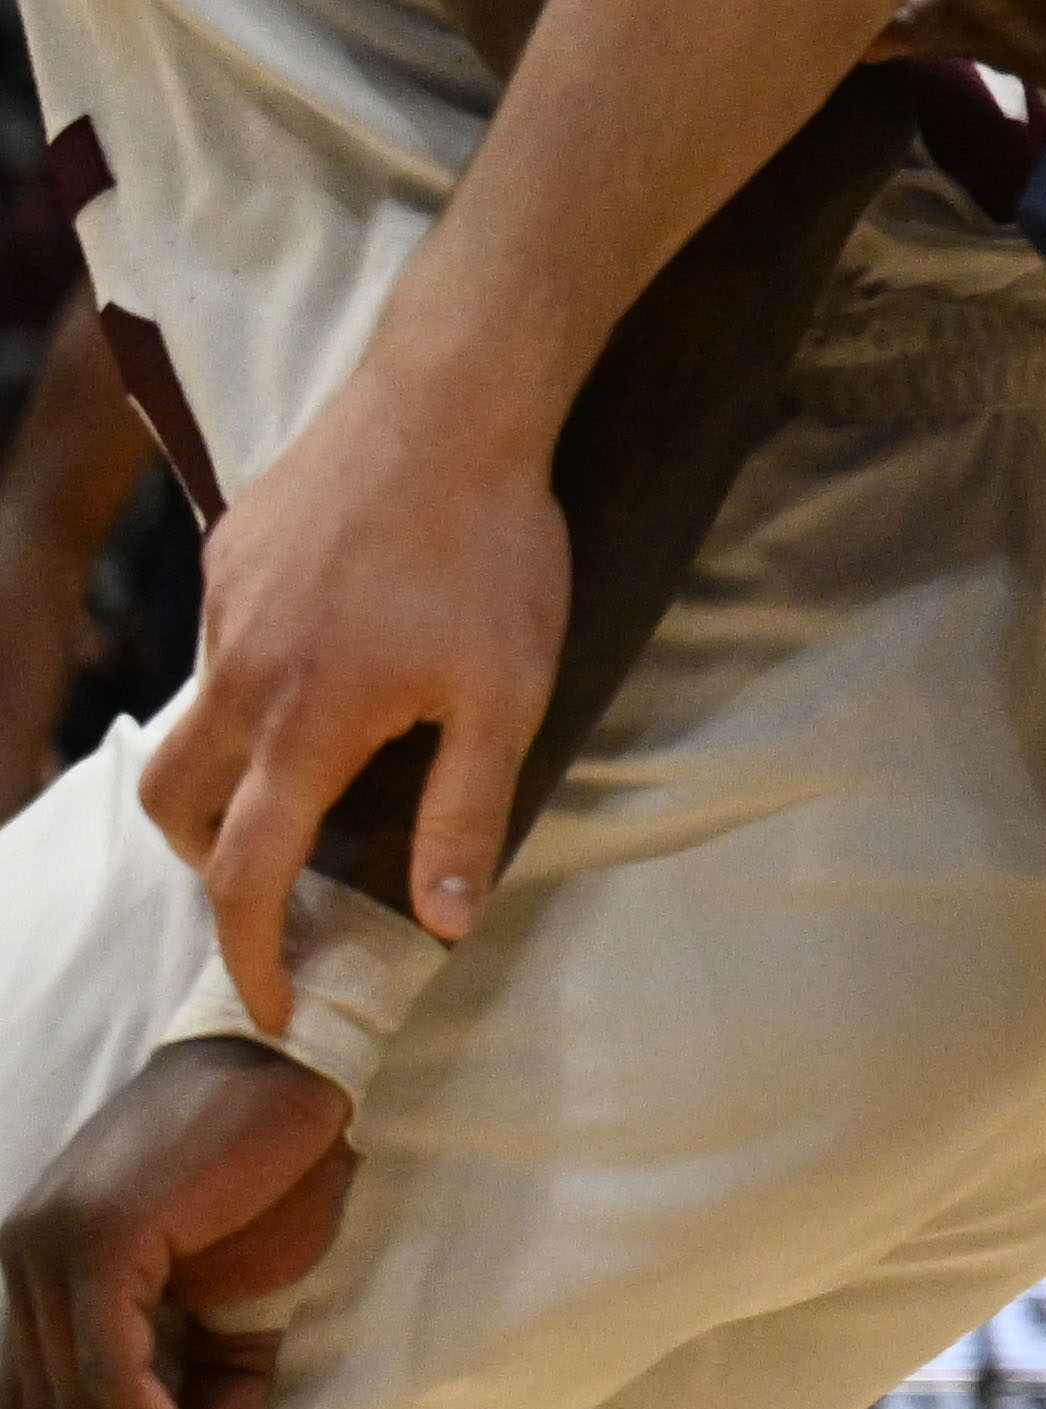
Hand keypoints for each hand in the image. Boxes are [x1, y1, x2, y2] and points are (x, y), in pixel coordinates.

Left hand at [1, 1038, 353, 1408]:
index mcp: (40, 1270)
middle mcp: (23, 1260)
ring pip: (76, 1407)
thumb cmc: (273, 1165)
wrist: (297, 1068)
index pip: (47, 1400)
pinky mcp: (95, 1245)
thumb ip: (217, 1374)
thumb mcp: (245, 1292)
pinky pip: (110, 1375)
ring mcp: (47, 1249)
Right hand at [147, 338, 570, 1010]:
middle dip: (206, 866)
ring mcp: (225, 612)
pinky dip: (252, 685)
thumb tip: (441, 921)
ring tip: (307, 775)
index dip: (249, 953)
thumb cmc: (493, 552)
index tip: (268, 1004)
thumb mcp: (508, 695)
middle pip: (173, 806)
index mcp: (306, 725)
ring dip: (226, 772)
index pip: (247, 874)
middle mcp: (241, 675)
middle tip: (272, 885)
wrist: (451, 404)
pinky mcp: (229, 557)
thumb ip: (466, 812)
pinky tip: (333, 656)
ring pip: (189, 722)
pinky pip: (220, 645)